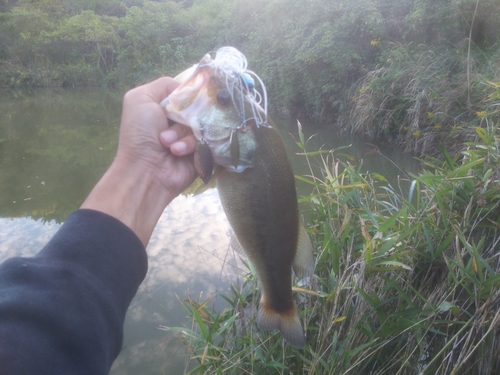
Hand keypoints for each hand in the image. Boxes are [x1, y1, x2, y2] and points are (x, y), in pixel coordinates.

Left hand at [118, 77, 197, 196]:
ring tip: (169, 147)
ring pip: (202, 125)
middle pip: (198, 109)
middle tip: (166, 131)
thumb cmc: (139, 134)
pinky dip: (191, 146)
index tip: (185, 102)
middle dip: (182, 118)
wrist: (145, 171)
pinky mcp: (202, 153)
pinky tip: (178, 153)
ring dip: (183, 135)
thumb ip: (164, 85)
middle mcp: (180, 121)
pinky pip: (208, 141)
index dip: (188, 96)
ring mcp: (192, 138)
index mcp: (166, 107)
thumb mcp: (141, 98)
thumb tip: (188, 89)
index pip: (188, 94)